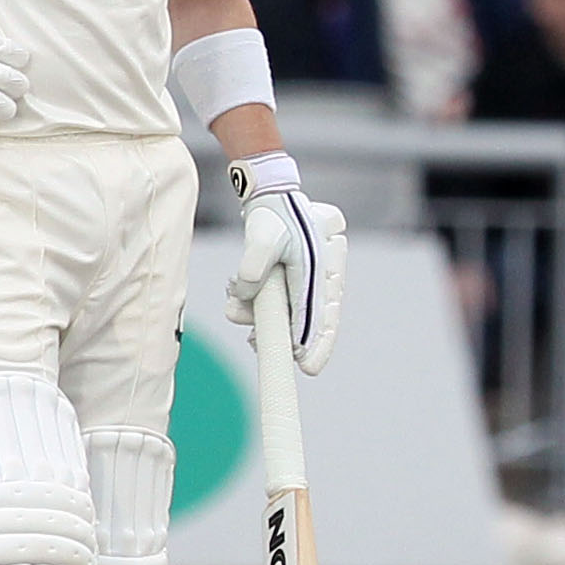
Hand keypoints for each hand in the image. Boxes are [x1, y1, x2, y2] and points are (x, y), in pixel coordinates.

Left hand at [221, 151, 348, 374]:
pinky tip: (240, 308)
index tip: (307, 365)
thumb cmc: (274, 216)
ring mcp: (307, 283)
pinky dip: (259, 310)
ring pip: (292, 314)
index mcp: (324, 268)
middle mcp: (322, 279)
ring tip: (242, 321)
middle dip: (296, 341)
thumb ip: (253, 266)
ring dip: (265, 320)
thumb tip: (243, 296)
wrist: (271, 199)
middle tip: (282, 360)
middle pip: (315, 321)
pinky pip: (280, 306)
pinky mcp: (291, 283)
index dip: (316, 341)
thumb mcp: (261, 236)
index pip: (322, 312)